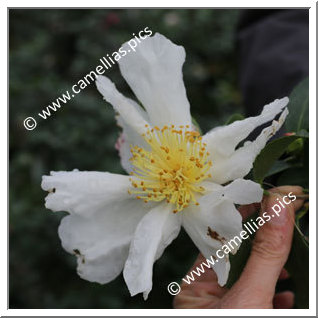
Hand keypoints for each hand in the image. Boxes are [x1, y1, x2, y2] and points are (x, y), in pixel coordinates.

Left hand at [173, 186, 303, 308]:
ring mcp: (228, 304)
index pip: (221, 238)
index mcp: (195, 286)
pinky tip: (290, 291)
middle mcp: (209, 293)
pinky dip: (280, 290)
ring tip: (294, 246)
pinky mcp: (248, 311)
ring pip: (255, 272)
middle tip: (288, 212)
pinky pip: (263, 293)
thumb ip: (263, 256)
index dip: (248, 215)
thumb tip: (277, 207)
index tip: (271, 197)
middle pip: (241, 253)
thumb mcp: (249, 298)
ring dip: (277, 263)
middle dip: (266, 237)